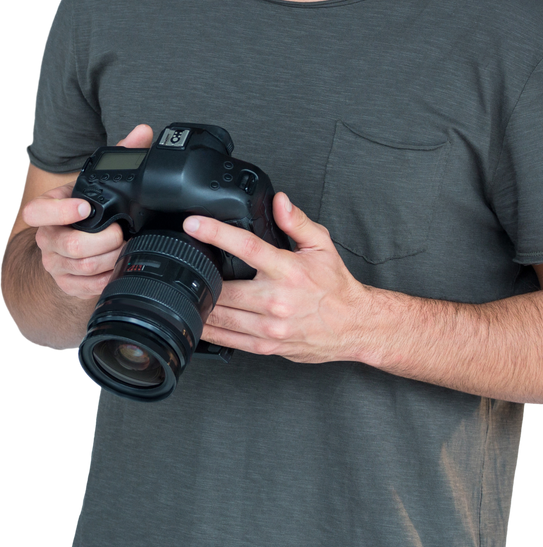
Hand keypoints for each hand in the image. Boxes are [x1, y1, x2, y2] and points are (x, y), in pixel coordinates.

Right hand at [23, 124, 153, 298]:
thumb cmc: (90, 206)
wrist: (79, 241)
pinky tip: (118, 265)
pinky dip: (107, 276)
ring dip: (110, 258)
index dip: (60, 210)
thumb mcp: (101, 180)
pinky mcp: (66, 283)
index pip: (37, 211)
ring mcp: (55, 263)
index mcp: (49, 209)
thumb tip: (144, 132)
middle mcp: (47, 237)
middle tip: (122, 232)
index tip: (85, 207)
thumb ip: (121, 154)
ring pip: (82, 267)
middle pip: (69, 245)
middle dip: (103, 240)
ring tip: (126, 246)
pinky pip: (87, 287)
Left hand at [183, 194, 372, 363]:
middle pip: (224, 288)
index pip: (246, 247)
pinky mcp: (266, 345)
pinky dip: (210, 330)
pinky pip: (228, 340)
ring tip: (185, 291)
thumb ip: (297, 222)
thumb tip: (279, 201)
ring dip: (200, 304)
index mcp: (288, 270)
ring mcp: (269, 326)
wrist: (352, 325)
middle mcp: (276, 300)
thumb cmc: (336, 287)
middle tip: (184, 264)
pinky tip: (200, 319)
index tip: (193, 224)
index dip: (216, 233)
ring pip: (221, 316)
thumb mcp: (322, 245)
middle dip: (201, 277)